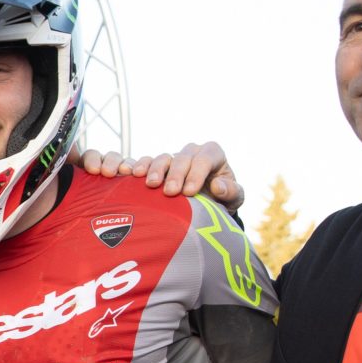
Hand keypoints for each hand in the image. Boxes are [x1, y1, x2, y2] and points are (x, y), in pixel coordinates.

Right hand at [79, 140, 241, 209]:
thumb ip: (232, 192)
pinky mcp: (154, 168)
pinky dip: (134, 167)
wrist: (204, 209)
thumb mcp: (233, 199)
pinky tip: (127, 176)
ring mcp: (171, 160)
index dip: (197, 173)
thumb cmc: (221, 202)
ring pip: (161, 158)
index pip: (205, 157)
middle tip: (170, 192)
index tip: (190, 192)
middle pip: (180, 157)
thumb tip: (218, 187)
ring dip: (154, 170)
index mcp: (211, 155)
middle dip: (175, 174)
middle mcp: (190, 153)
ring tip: (149, 185)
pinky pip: (142, 162)